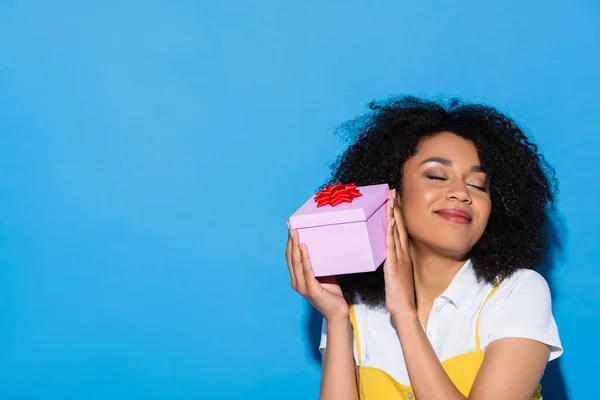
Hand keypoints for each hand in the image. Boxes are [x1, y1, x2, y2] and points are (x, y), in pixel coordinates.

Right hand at [285, 223, 348, 322]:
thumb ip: (317, 264)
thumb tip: (319, 247)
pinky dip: (305, 258)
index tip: (289, 228)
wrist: (337, 312)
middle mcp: (296, 282)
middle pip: (290, 258)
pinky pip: (307, 270)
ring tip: (296, 233)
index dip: (289, 243)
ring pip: (296, 262)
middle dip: (290, 241)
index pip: (290, 258)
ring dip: (295, 246)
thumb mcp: (322, 275)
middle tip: (290, 226)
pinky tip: (304, 247)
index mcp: (297, 279)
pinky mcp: (311, 289)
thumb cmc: (331, 293)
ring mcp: (302, 286)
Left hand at [383, 189, 415, 316]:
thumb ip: (394, 261)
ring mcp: (399, 258)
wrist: (404, 308)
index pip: (400, 229)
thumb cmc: (399, 293)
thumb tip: (388, 252)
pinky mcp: (394, 265)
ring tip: (391, 199)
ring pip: (396, 232)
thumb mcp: (397, 272)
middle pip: (400, 226)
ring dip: (394, 214)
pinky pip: (392, 245)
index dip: (398, 213)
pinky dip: (391, 232)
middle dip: (396, 208)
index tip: (394, 199)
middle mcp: (403, 253)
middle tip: (392, 191)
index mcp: (403, 254)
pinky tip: (391, 221)